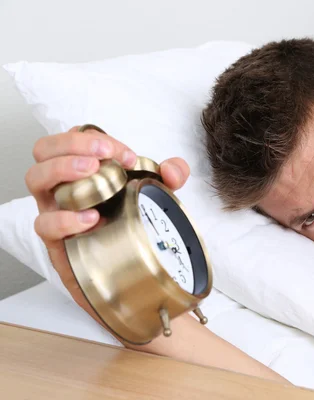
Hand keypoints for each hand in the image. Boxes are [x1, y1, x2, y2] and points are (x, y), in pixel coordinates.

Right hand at [25, 125, 189, 319]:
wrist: (129, 276)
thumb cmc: (133, 228)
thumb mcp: (157, 196)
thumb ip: (170, 177)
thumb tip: (173, 170)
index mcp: (85, 170)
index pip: (75, 138)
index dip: (96, 137)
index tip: (126, 154)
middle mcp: (65, 186)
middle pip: (45, 150)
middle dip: (73, 144)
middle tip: (104, 156)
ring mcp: (57, 211)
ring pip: (36, 179)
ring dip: (62, 168)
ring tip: (91, 172)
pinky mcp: (58, 241)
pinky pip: (45, 225)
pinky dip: (65, 218)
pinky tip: (91, 218)